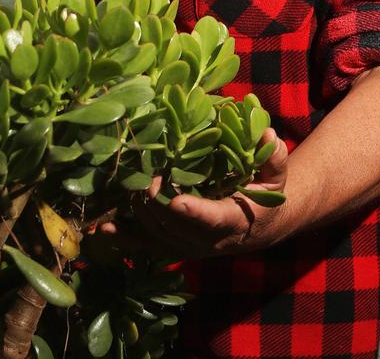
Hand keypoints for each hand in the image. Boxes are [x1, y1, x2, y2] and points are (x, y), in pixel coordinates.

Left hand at [94, 127, 288, 258]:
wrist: (258, 228)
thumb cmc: (265, 194)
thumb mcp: (275, 175)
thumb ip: (273, 157)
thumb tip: (268, 134)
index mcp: (234, 221)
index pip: (213, 220)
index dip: (195, 213)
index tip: (177, 202)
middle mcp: (208, 241)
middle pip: (176, 225)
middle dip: (158, 201)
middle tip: (147, 174)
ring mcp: (187, 246)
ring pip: (157, 232)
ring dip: (140, 209)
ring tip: (131, 183)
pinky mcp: (172, 245)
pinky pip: (145, 245)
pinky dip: (124, 238)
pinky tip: (104, 229)